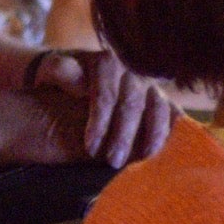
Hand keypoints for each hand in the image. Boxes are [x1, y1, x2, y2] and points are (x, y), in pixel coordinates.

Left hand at [31, 49, 174, 166]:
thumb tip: (81, 83)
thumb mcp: (51, 68)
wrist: (70, 71)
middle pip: (132, 105)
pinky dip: (171, 129)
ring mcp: (148, 83)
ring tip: (142, 159)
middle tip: (112, 162)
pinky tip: (166, 149)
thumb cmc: (59, 74)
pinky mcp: (159, 97)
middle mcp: (131, 70)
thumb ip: (60, 70)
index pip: (106, 95)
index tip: (90, 147)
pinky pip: (172, 112)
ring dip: (152, 136)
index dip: (99, 122)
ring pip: (158, 108)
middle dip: (123, 136)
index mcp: (106, 61)